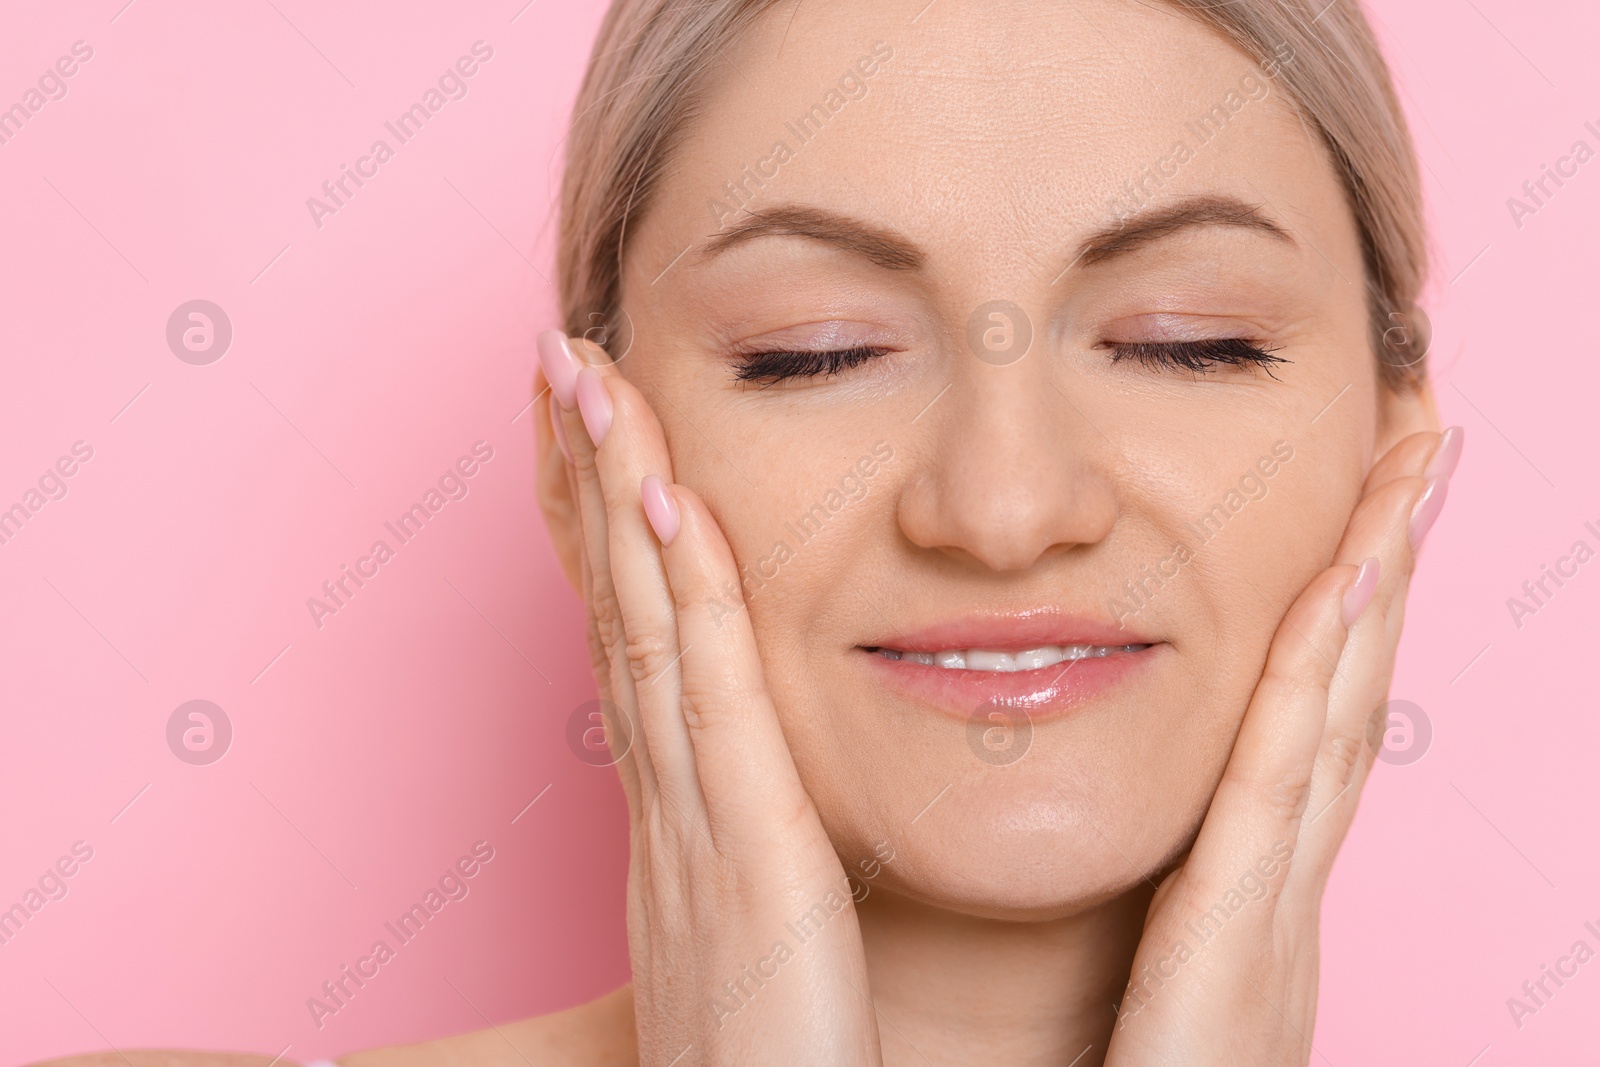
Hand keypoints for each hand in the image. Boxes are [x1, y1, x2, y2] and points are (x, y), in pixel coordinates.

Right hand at [537, 331, 883, 1066]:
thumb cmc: (774, 1063)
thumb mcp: (752, 935)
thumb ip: (752, 852)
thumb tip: (756, 801)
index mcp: (677, 810)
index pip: (632, 636)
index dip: (602, 524)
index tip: (591, 425)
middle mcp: (666, 796)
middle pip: (614, 603)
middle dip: (582, 471)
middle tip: (559, 354)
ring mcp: (693, 818)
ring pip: (642, 622)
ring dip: (609, 489)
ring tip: (585, 373)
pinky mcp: (746, 855)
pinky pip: (710, 696)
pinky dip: (684, 590)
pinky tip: (667, 496)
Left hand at [1104, 427, 1460, 1065]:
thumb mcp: (1145, 985)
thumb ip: (1155, 909)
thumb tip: (1145, 846)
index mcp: (1246, 896)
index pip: (1301, 719)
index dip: (1338, 604)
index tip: (1358, 496)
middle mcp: (1281, 893)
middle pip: (1344, 695)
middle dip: (1385, 562)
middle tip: (1417, 436)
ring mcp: (1276, 920)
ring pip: (1334, 719)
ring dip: (1374, 587)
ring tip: (1408, 466)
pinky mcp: (1239, 957)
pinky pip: (1280, 794)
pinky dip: (1319, 685)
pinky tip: (1342, 589)